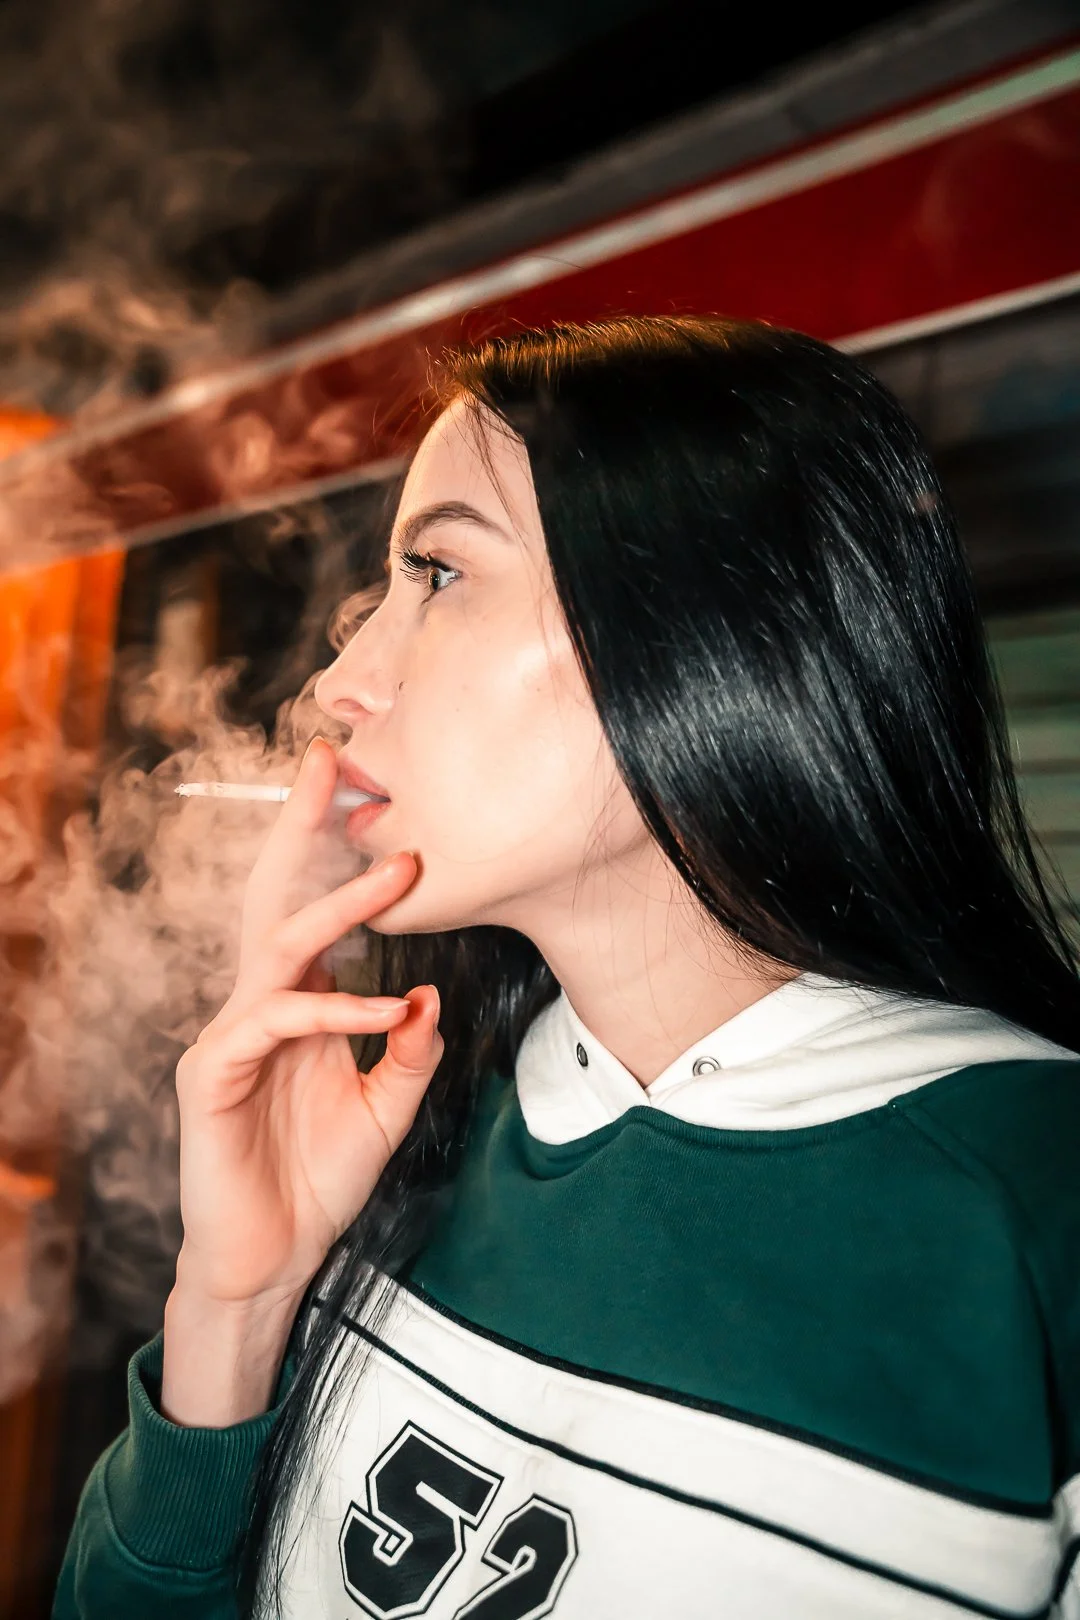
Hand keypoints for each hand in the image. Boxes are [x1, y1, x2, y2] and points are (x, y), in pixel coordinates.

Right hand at [170, 736, 442, 1311]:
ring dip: (343, 905)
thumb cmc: (318, 1182)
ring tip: (401, 871)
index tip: (367, 796)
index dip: (333, 855)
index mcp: (299, 1009)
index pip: (312, 913)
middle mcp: (262, 1007)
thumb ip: (409, 1052)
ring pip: (282, 947)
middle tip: (336, 763)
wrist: (271, 1261)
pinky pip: (278, 1021)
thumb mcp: (388, 1110)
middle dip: (305, 829)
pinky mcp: (212, 1073)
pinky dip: (337, 1010)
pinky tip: (387, 1011)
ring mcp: (232, 1036)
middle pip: (278, 898)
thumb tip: (427, 993)